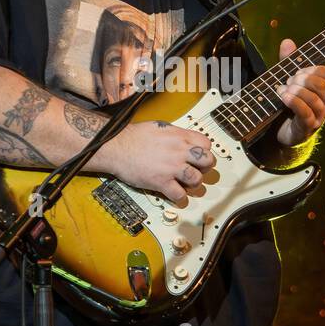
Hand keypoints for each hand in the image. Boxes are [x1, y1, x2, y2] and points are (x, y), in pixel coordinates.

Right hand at [95, 120, 215, 206]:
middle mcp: (179, 151)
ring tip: (186, 183)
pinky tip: (175, 194)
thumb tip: (181, 140)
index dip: (204, 151)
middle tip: (197, 170)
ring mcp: (171, 167)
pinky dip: (180, 198)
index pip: (206, 144)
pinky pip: (180, 195)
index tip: (199, 156)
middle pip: (208, 161)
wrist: (116, 147)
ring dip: (194, 184)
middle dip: (204, 168)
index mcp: (179, 136)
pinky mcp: (161, 182)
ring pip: (197, 179)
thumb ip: (174, 135)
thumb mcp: (159, 127)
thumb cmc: (132, 137)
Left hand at [273, 38, 324, 146]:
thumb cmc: (290, 103)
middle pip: (322, 86)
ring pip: (314, 100)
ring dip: (296, 92)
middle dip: (303, 80)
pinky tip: (283, 97)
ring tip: (283, 90)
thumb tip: (287, 41)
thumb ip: (289, 62)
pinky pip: (305, 113)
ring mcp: (319, 116)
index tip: (298, 71)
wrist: (283, 131)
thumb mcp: (290, 80)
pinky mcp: (307, 127)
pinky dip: (293, 102)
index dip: (312, 69)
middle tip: (289, 81)